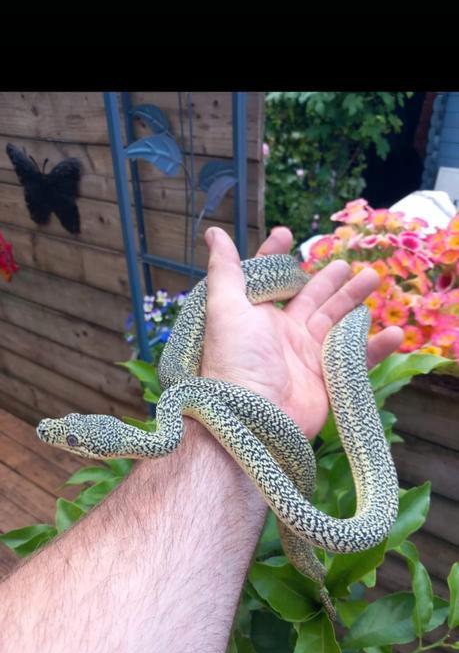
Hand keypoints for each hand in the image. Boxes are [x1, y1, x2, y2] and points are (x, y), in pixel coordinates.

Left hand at [201, 226, 403, 438]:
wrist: (252, 419)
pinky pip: (356, 359)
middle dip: (330, 279)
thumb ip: (225, 270)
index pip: (269, 279)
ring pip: (337, 322)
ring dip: (355, 301)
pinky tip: (394, 333)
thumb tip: (214, 233)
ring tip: (374, 278)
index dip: (276, 256)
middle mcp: (283, 335)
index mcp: (258, 316)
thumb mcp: (226, 308)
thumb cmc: (235, 361)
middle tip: (349, 263)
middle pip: (312, 298)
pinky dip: (375, 347)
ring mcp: (307, 357)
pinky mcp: (327, 381)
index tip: (287, 233)